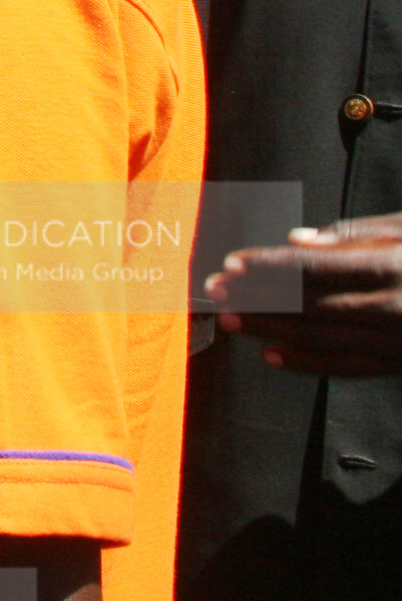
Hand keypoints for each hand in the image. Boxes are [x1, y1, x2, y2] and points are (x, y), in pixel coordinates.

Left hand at [210, 212, 401, 375]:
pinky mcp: (399, 364)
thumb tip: (296, 240)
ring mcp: (396, 340)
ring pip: (320, 337)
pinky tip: (270, 353)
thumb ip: (356, 233)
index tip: (232, 264)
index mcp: (390, 266)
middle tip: (216, 290)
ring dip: (268, 329)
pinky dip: (305, 361)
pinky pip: (346, 367)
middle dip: (256, 296)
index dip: (268, 265)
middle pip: (308, 303)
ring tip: (230, 320)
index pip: (314, 266)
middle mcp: (393, 306)